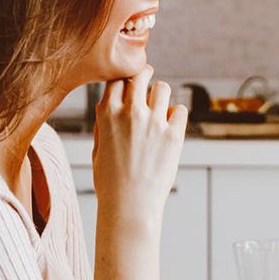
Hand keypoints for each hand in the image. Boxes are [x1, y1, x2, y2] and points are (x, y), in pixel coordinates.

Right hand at [90, 66, 185, 227]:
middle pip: (141, 75)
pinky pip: (180, 109)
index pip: (117, 78)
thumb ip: (104, 123)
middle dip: (144, 74)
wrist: (129, 205)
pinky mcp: (174, 134)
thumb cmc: (111, 182)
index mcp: (107, 114)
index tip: (129, 81)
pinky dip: (176, 114)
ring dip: (161, 94)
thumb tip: (110, 102)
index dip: (124, 78)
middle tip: (148, 77)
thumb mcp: (98, 148)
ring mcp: (153, 122)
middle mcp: (130, 112)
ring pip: (162, 88)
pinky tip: (171, 125)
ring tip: (160, 106)